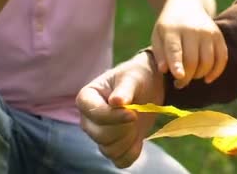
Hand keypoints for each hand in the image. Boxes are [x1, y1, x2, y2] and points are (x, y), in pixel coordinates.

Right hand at [76, 51, 164, 167]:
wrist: (150, 86)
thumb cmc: (137, 76)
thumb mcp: (133, 77)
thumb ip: (124, 89)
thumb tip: (116, 101)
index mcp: (86, 98)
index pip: (93, 114)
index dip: (114, 117)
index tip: (133, 113)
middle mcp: (88, 119)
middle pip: (100, 136)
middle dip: (124, 128)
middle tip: (137, 115)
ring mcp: (98, 135)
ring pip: (109, 150)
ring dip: (129, 140)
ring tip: (137, 123)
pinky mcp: (113, 146)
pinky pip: (119, 160)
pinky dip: (132, 152)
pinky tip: (139, 139)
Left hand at [151, 0, 227, 88]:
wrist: (187, 5)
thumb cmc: (169, 26)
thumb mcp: (157, 36)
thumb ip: (159, 54)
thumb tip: (164, 70)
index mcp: (173, 30)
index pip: (175, 49)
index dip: (177, 64)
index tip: (178, 76)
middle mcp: (192, 30)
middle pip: (193, 60)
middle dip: (186, 77)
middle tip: (179, 84)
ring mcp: (208, 32)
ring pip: (208, 61)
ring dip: (199, 75)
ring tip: (191, 77)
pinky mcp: (218, 36)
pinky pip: (222, 58)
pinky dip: (216, 71)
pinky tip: (208, 78)